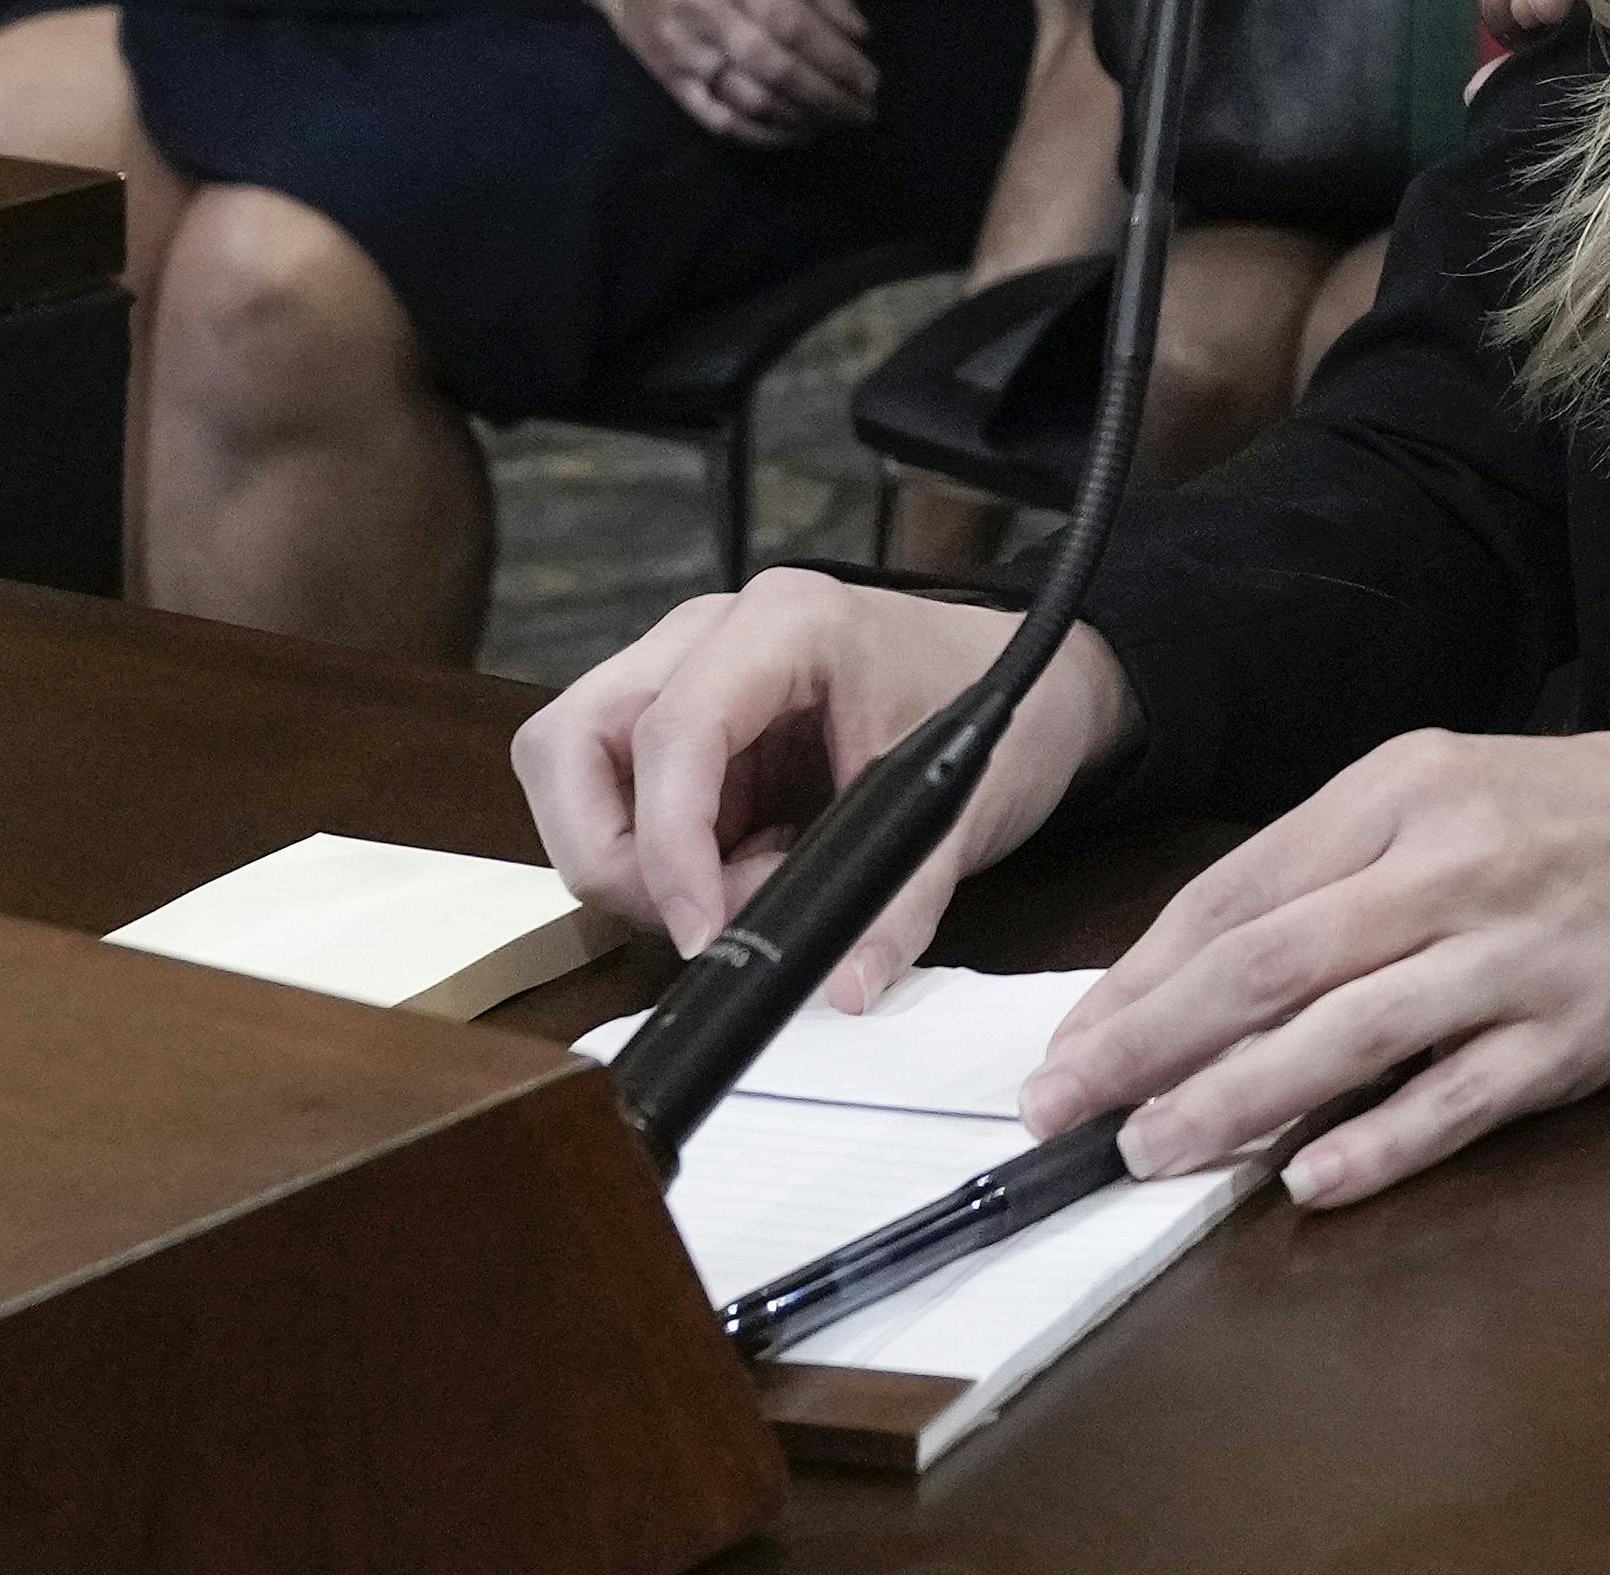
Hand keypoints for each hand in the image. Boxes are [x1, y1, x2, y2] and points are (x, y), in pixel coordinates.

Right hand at [517, 571, 1136, 1006]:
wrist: (1037, 677)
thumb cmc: (1003, 706)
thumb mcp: (961, 806)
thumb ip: (899, 900)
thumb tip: (845, 985)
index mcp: (788, 624)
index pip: (673, 734)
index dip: (669, 848)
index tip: (704, 934)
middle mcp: (713, 632)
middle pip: (572, 741)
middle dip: (614, 853)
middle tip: (700, 918)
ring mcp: (684, 669)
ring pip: (574, 769)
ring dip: (633, 859)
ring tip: (746, 888)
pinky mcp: (682, 720)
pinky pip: (617, 796)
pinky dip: (660, 856)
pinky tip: (747, 869)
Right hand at [604, 0, 880, 141]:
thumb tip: (859, 34)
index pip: (792, 24)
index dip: (836, 58)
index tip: (871, 81)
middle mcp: (702, 13)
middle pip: (773, 69)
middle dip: (827, 97)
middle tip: (864, 112)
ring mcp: (680, 51)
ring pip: (747, 101)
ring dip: (801, 120)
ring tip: (838, 124)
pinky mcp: (666, 79)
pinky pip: (716, 119)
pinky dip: (761, 135)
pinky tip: (797, 134)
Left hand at [1016, 729, 1609, 1209]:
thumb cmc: (1568, 817)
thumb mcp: (1442, 788)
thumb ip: (1324, 867)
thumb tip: (1189, 974)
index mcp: (1405, 790)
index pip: (1239, 894)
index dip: (1137, 979)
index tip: (1068, 1047)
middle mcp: (1452, 867)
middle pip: (1270, 966)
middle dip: (1149, 1047)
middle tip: (1065, 1113)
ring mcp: (1514, 957)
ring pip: (1345, 1038)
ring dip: (1233, 1104)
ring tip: (1151, 1153)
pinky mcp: (1568, 1040)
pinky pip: (1455, 1102)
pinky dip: (1375, 1146)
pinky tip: (1306, 1184)